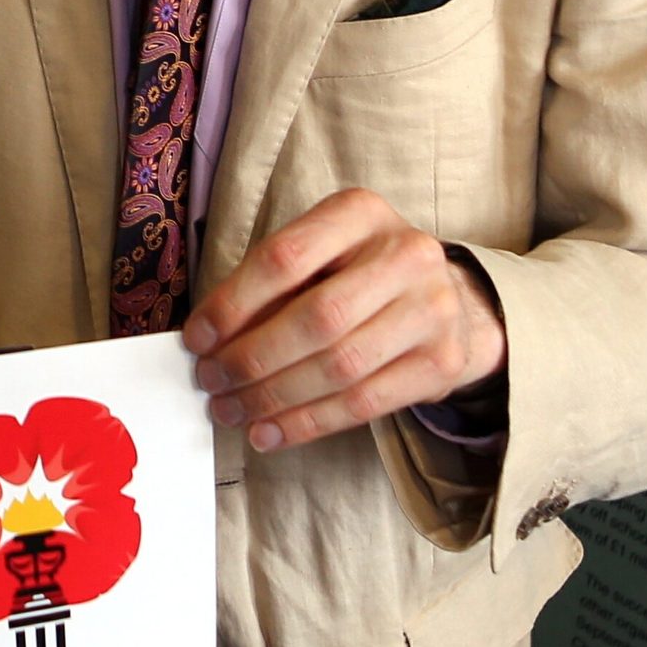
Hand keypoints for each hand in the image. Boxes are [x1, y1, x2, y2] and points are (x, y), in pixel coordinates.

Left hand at [181, 189, 502, 450]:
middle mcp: (405, 254)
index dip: (233, 303)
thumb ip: (270, 288)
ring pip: (339, 366)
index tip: (197, 338)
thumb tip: (210, 342)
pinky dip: (307, 424)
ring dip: (273, 398)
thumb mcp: (321, 256)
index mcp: (361, 213)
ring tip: (231, 410)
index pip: (285, 257)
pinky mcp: (441, 362)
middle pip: (315, 317)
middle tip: (211, 381)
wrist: (448, 301)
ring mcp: (432, 309)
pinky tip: (269, 433)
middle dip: (252, 357)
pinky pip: (363, 404)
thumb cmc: (361, 274)